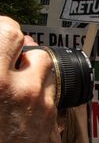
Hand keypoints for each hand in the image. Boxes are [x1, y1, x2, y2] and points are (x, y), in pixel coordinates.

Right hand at [0, 16, 56, 142]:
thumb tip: (1, 55)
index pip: (8, 32)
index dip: (4, 28)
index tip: (0, 31)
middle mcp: (18, 87)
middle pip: (29, 44)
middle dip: (17, 44)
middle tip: (6, 51)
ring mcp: (37, 100)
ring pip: (44, 63)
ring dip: (31, 63)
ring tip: (15, 73)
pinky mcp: (49, 113)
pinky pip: (49, 84)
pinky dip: (39, 81)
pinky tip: (24, 91)